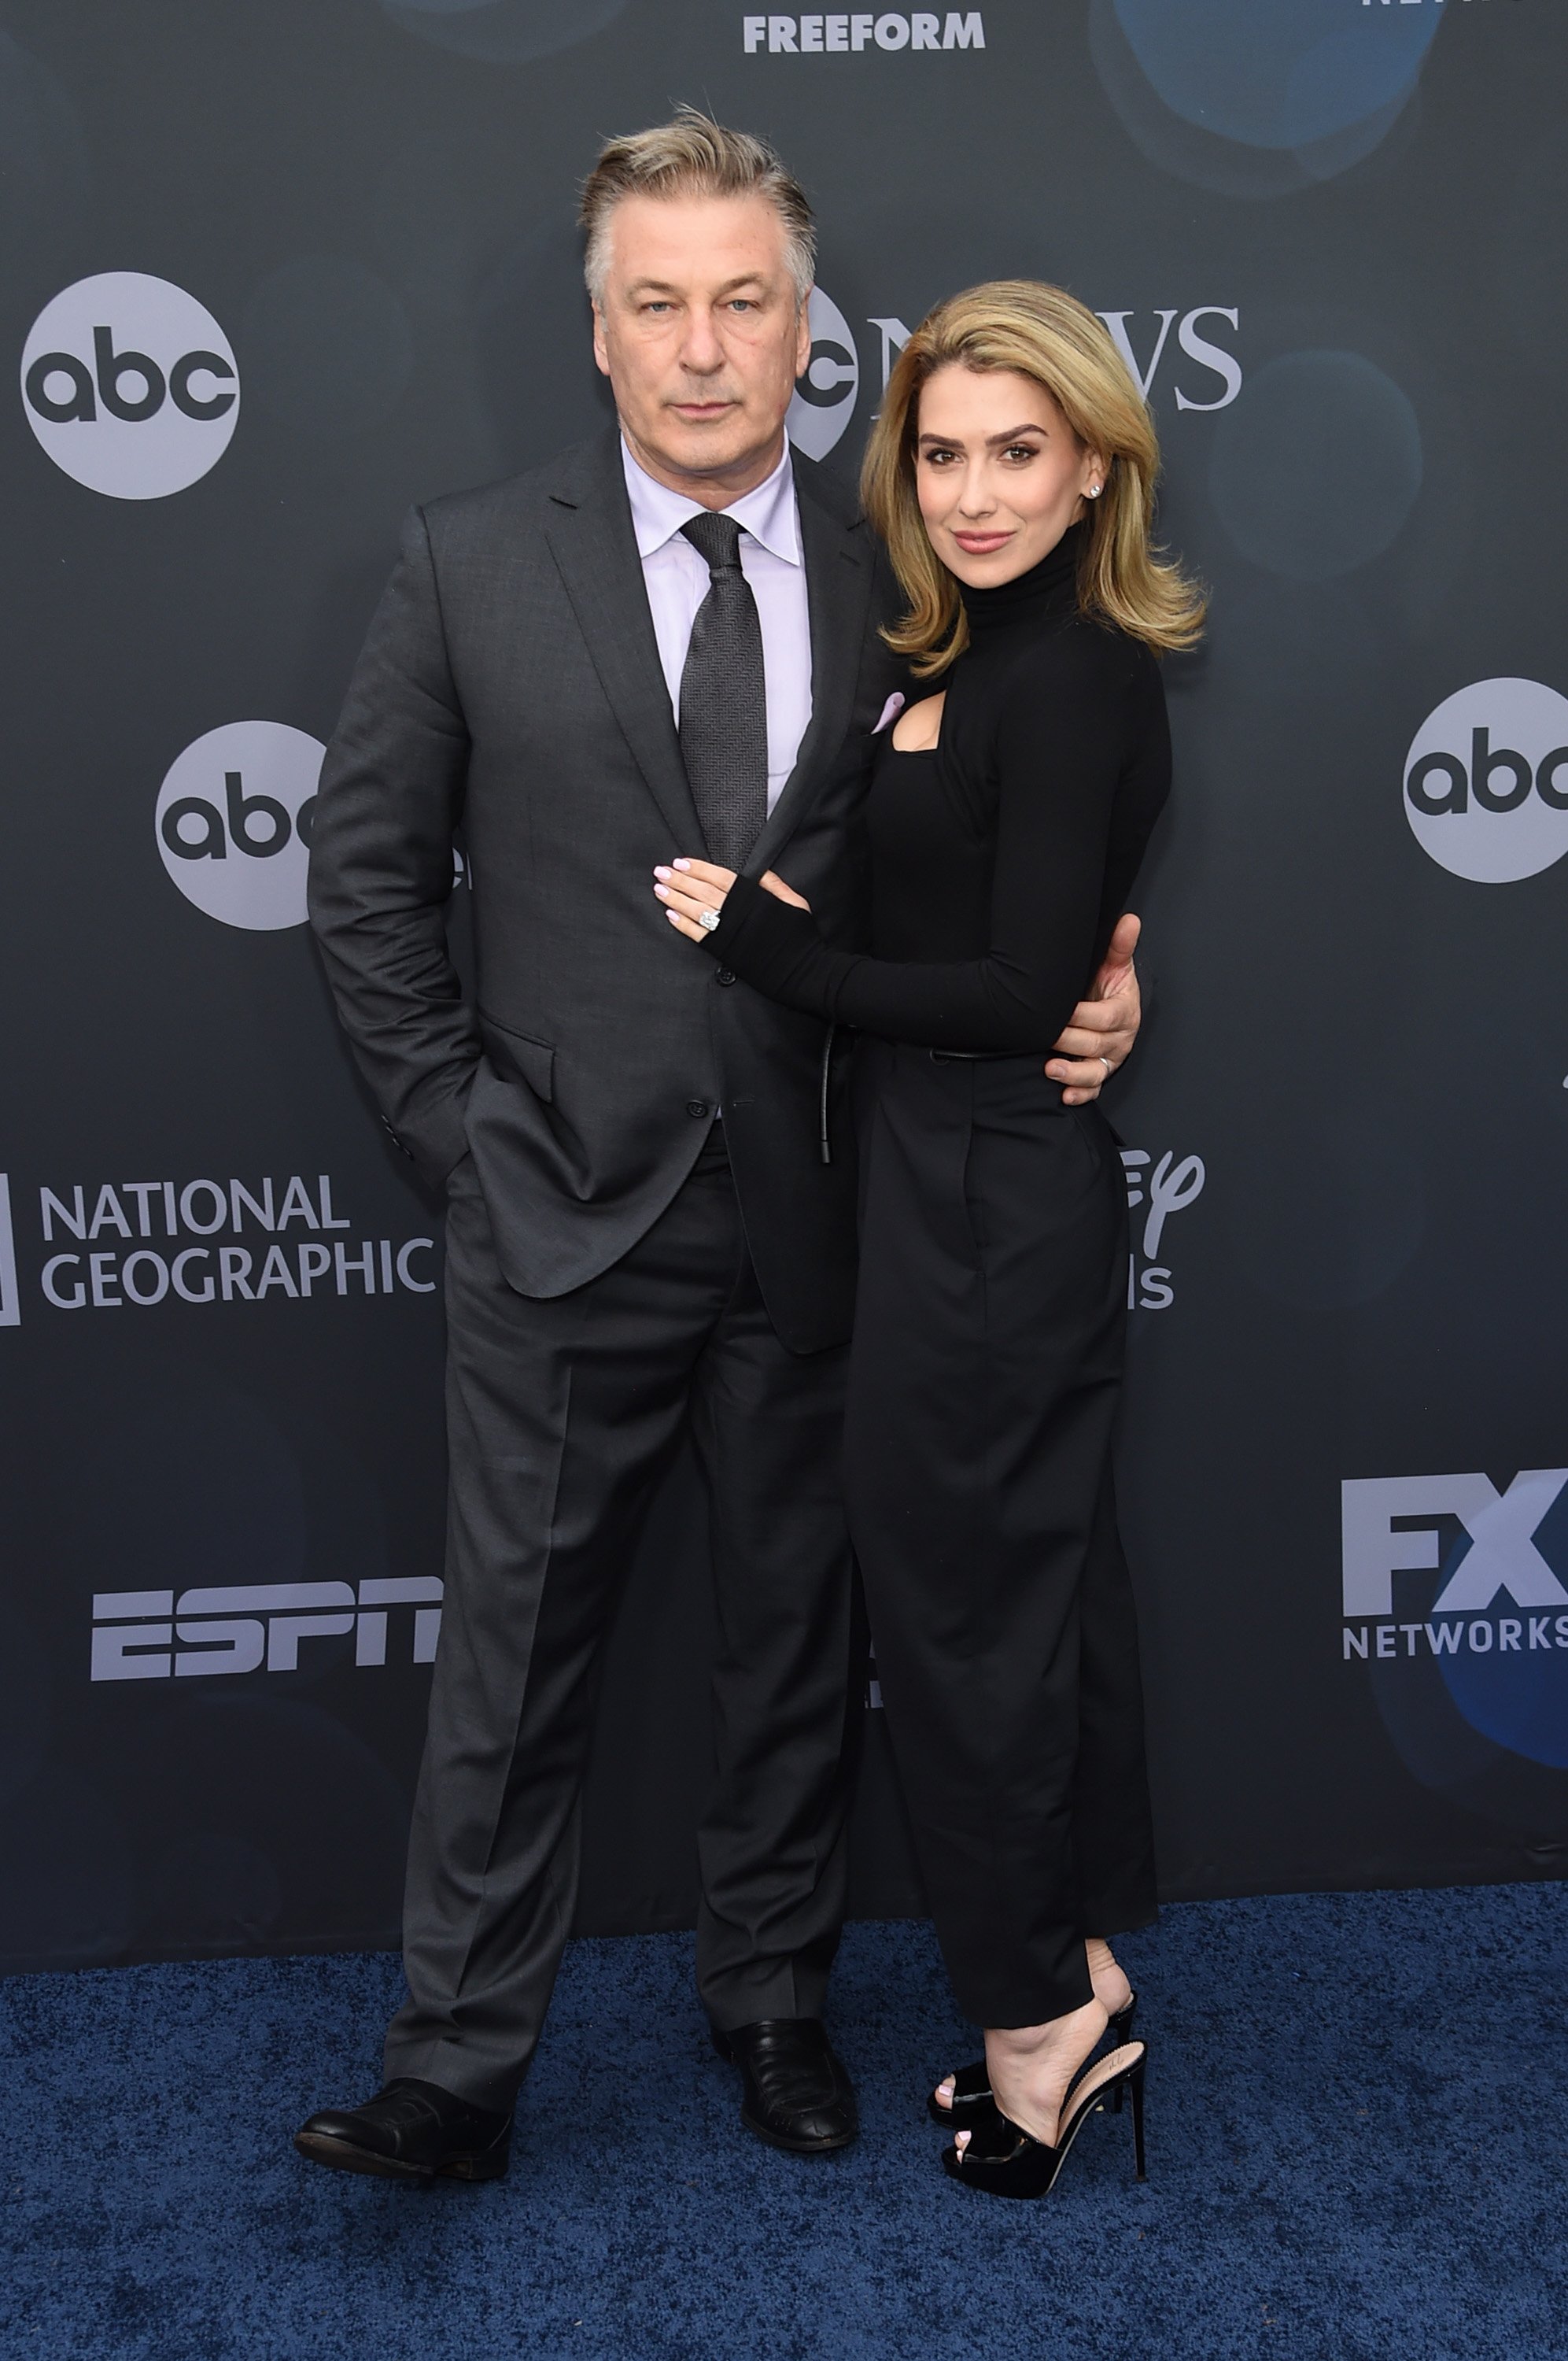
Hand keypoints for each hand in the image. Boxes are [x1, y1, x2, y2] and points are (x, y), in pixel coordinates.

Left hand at [654, 859, 808, 942]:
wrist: (802, 970)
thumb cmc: (801, 937)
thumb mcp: (794, 902)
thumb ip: (774, 884)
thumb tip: (758, 871)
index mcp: (754, 896)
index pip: (719, 877)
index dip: (698, 868)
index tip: (680, 861)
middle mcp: (737, 911)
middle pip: (702, 890)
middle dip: (679, 879)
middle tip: (661, 871)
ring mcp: (729, 931)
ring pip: (695, 909)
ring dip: (675, 898)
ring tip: (659, 889)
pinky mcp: (723, 950)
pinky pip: (698, 934)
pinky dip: (682, 924)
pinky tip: (670, 915)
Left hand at [1046, 911, 1141, 1106]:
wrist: (1112, 1005)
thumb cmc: (1110, 986)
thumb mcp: (1115, 965)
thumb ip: (1119, 946)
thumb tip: (1129, 919)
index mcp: (1124, 1011)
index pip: (1106, 1017)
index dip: (1084, 1016)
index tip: (1063, 1010)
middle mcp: (1119, 1039)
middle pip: (1095, 1045)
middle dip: (1069, 1042)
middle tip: (1046, 1035)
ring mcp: (1110, 1059)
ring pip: (1095, 1072)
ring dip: (1073, 1074)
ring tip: (1051, 1069)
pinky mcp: (1101, 1073)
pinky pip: (1093, 1089)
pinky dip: (1080, 1095)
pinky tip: (1064, 1097)